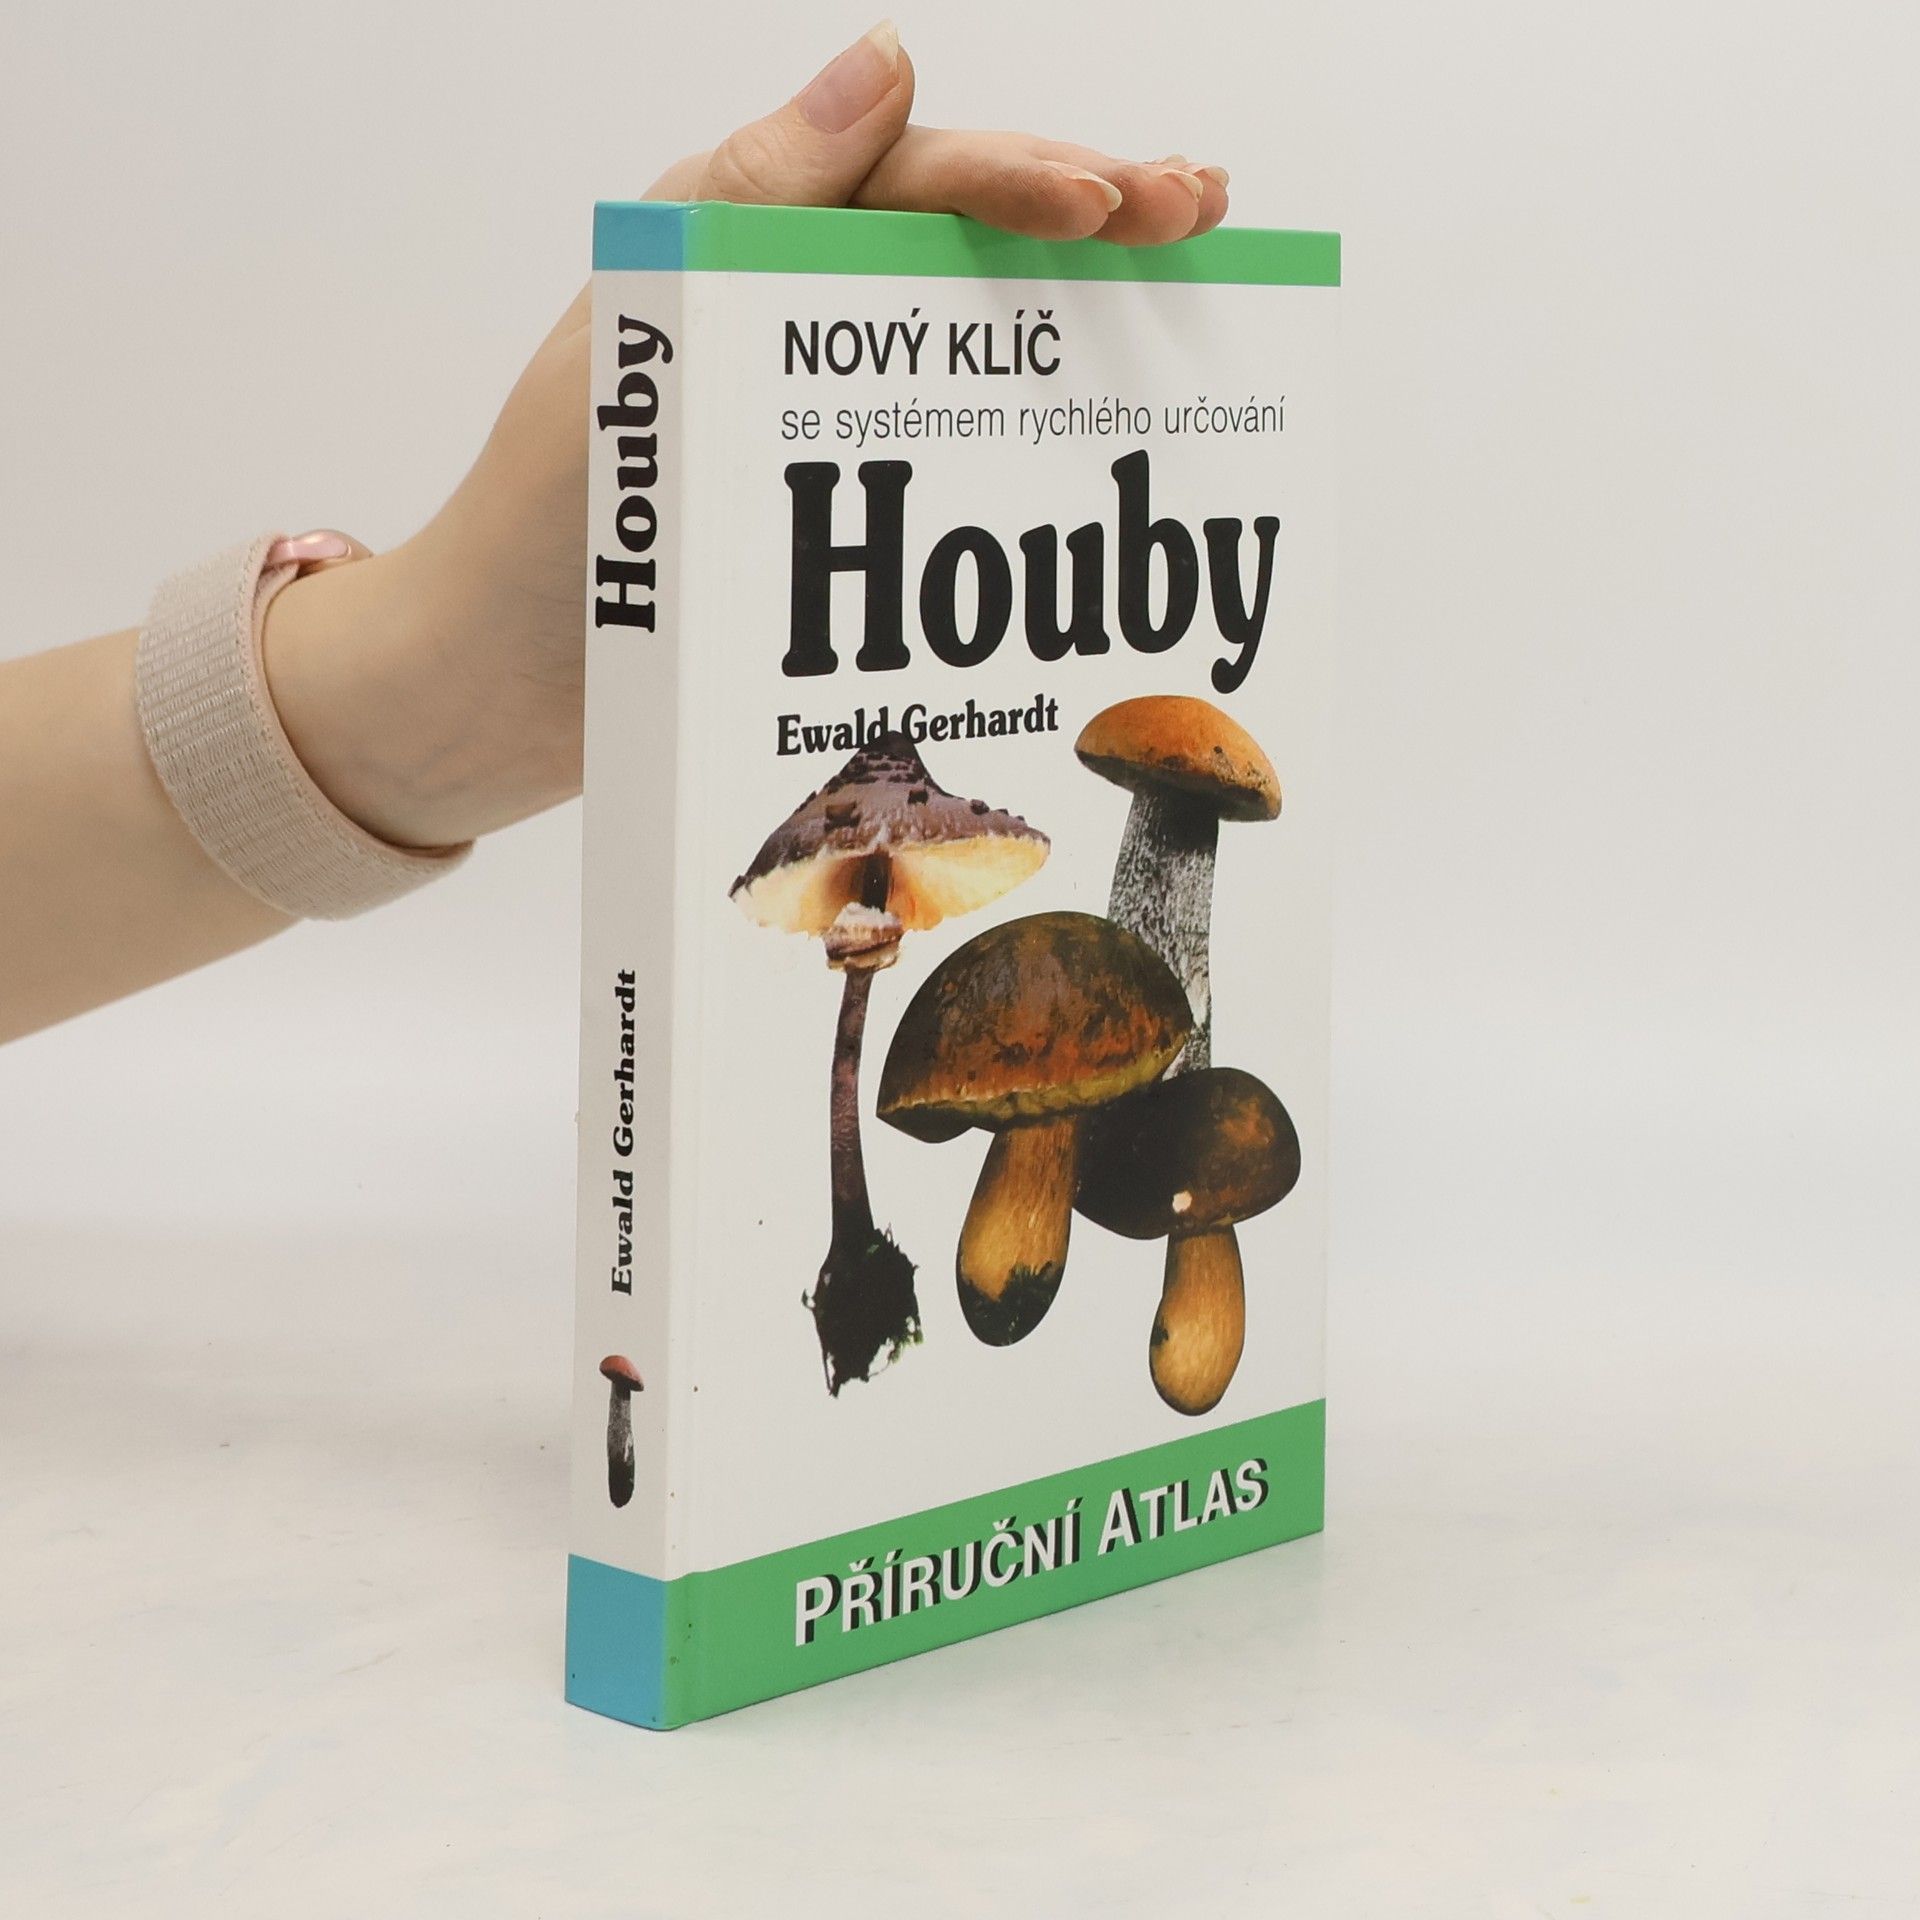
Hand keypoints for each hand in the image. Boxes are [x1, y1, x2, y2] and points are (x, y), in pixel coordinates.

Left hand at [265, 23, 1230, 849]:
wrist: (492, 703)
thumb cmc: (535, 531)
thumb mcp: (634, 352)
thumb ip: (747, 204)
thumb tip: (887, 58)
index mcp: (736, 252)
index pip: (905, 177)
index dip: (1021, 179)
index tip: (1121, 203)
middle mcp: (787, 316)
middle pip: (960, 236)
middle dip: (1088, 212)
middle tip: (1202, 206)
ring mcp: (817, 412)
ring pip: (971, 329)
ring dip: (1081, 297)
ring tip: (1191, 262)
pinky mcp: (835, 509)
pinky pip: (952, 441)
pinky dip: (1036, 419)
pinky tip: (1114, 412)